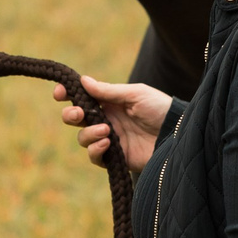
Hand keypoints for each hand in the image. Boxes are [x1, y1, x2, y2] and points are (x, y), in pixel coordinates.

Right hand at [54, 76, 172, 172]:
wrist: (177, 133)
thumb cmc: (160, 108)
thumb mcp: (135, 94)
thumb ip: (108, 91)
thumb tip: (82, 80)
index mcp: (109, 102)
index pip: (82, 97)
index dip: (67, 95)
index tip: (59, 94)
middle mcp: (106, 120)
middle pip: (75, 119)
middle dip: (71, 115)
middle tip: (79, 114)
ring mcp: (110, 139)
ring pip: (83, 138)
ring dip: (89, 133)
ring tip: (107, 130)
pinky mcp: (116, 158)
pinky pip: (95, 156)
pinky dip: (95, 149)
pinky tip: (108, 143)